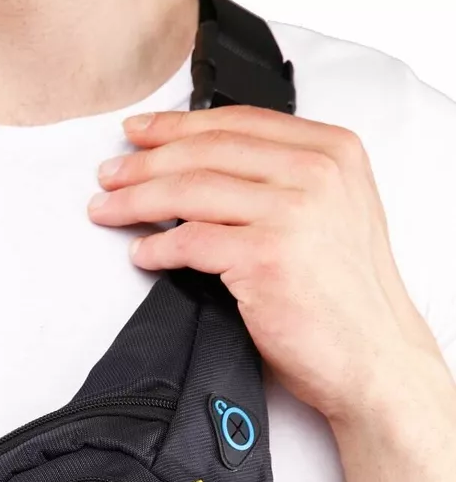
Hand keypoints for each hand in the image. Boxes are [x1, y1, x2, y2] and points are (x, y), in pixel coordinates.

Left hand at [88, 107, 435, 423]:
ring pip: (191, 190)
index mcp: (334, 151)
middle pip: (207, 151)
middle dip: (146, 160)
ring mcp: (292, 213)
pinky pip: (191, 241)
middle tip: (109, 172)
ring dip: (138, 200)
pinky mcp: (266, 257)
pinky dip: (157, 247)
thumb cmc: (347, 298)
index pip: (238, 122)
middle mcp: (316, 173)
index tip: (140, 133)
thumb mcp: (332, 214)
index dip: (178, 125)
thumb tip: (204, 168)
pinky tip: (141, 254)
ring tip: (106, 209)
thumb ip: (284, 180)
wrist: (375, 359)